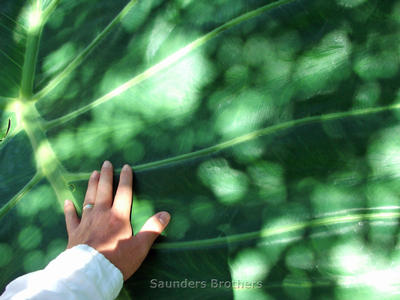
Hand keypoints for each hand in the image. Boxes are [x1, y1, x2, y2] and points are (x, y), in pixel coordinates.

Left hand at [63, 161, 170, 279]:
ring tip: (92, 173)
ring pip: (88, 198)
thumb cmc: (117, 260)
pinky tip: (67, 201)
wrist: (90, 274)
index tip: (126, 166)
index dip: (126, 178)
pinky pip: (71, 218)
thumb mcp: (140, 246)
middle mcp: (101, 214)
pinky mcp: (74, 233)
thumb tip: (166, 214)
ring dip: (91, 185)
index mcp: (118, 216)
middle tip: (106, 163)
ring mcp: (86, 222)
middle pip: (103, 190)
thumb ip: (153, 229)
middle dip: (105, 175)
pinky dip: (69, 209)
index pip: (124, 192)